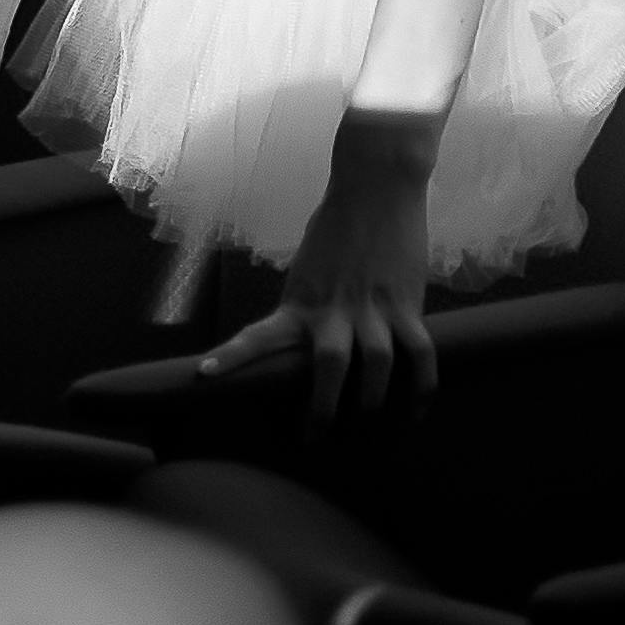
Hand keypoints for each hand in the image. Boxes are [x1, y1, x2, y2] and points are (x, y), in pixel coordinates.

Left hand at [199, 109, 440, 424]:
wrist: (376, 185)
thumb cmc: (337, 228)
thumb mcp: (308, 269)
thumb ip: (307, 308)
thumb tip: (305, 347)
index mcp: (299, 301)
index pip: (258, 334)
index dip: (231, 358)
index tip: (203, 377)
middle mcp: (334, 308)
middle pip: (328, 367)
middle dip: (323, 410)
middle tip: (313, 440)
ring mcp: (373, 307)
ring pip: (376, 366)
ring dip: (372, 403)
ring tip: (367, 426)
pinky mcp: (406, 304)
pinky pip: (420, 354)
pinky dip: (421, 388)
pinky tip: (415, 414)